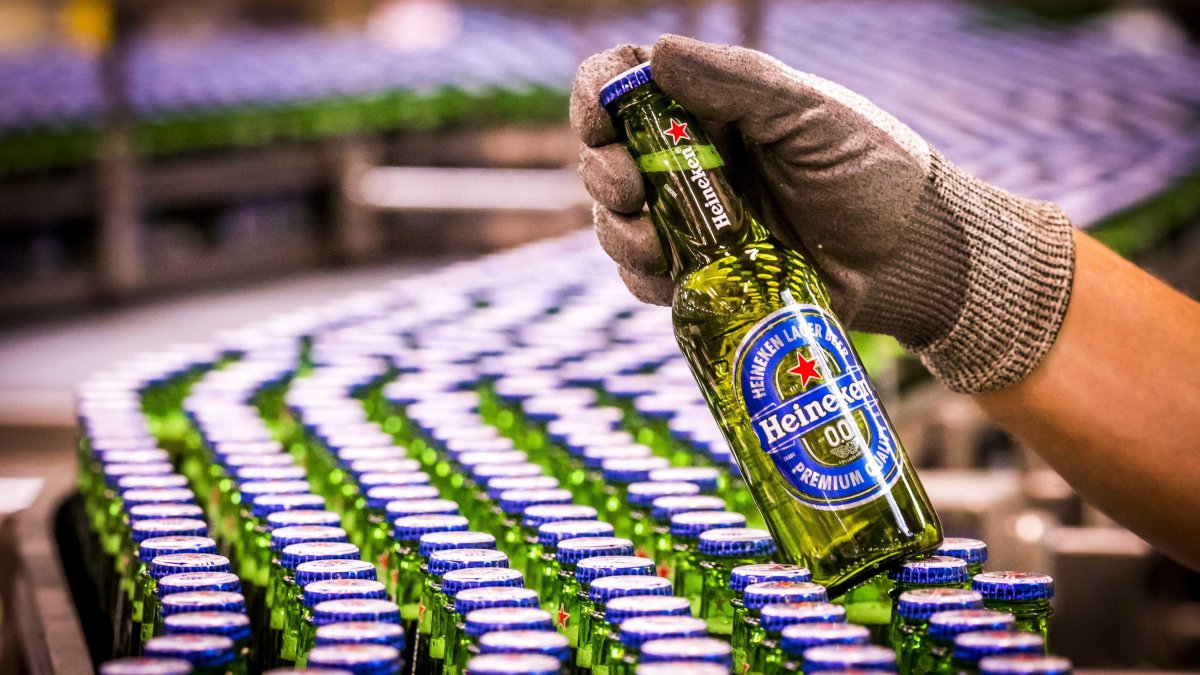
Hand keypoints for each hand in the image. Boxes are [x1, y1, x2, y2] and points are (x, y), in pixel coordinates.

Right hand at [571, 35, 1074, 392]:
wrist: (913, 258)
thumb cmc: (870, 171)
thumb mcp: (809, 114)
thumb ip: (736, 82)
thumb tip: (658, 54)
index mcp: (713, 109)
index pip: (629, 86)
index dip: (596, 97)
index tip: (597, 119)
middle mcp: (692, 161)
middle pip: (609, 156)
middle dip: (602, 171)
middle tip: (628, 187)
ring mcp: (693, 221)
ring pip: (618, 220)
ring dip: (616, 229)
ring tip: (649, 242)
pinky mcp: (702, 277)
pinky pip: (645, 277)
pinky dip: (641, 276)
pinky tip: (666, 275)